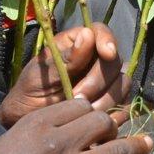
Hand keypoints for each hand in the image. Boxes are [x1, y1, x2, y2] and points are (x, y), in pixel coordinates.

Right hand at [0, 99, 153, 153]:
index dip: (93, 112)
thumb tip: (58, 121)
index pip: (81, 106)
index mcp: (38, 123)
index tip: (99, 119)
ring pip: (118, 152)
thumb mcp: (5, 142)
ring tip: (148, 147)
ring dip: (137, 148)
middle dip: (116, 126)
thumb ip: (34, 129)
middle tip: (126, 131)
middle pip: (103, 122)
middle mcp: (59, 142)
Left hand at [2, 23, 127, 126]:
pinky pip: (124, 104)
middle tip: (77, 97)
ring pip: (123, 83)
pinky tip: (93, 120)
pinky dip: (112, 113)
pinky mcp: (113, 102)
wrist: (29, 121)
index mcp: (76, 43)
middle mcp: (95, 59)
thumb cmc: (30, 92)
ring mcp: (107, 81)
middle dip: (98, 81)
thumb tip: (87, 35)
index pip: (101, 32)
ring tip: (82, 111)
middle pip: (114, 61)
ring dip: (105, 99)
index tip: (107, 53)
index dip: (108, 40)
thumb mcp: (40, 75)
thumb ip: (65, 59)